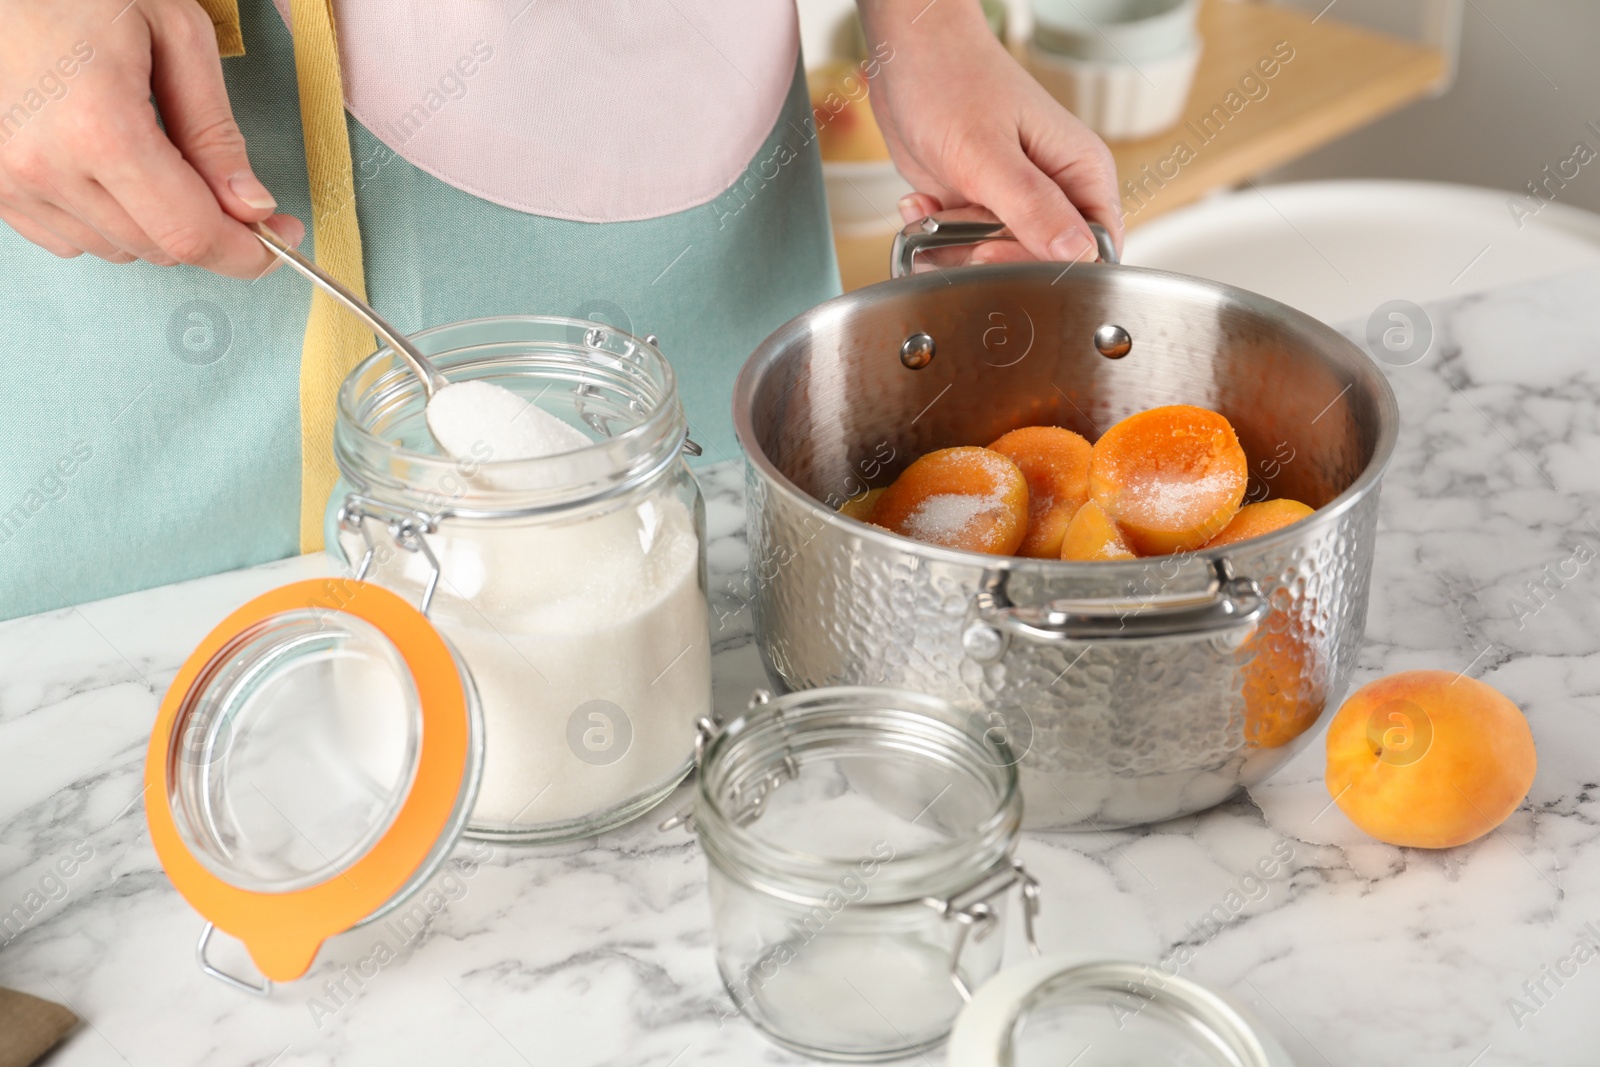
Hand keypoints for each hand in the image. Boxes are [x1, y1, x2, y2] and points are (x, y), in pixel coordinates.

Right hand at [0, 0, 302, 277]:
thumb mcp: (174, 34)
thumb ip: (215, 129)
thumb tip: (251, 205)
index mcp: (99, 128)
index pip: (191, 234)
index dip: (247, 251)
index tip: (279, 238)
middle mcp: (45, 167)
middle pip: (160, 248)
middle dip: (209, 230)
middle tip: (232, 193)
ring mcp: (10, 181)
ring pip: (118, 249)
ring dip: (154, 223)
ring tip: (153, 155)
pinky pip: (70, 238)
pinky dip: (106, 219)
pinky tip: (108, 168)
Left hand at [857, 0, 1121, 263]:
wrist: (907, 56)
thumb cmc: (951, 80)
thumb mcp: (986, 152)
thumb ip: (1032, 207)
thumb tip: (1078, 254)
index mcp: (1082, 173)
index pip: (1092, 252)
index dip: (1045, 267)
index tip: (992, 252)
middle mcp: (1058, 191)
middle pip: (1040, 265)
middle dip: (988, 255)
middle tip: (953, 225)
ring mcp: (1018, 201)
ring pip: (998, 262)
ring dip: (954, 246)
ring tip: (932, 209)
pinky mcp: (983, 206)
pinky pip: (966, 247)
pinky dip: (936, 236)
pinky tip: (922, 203)